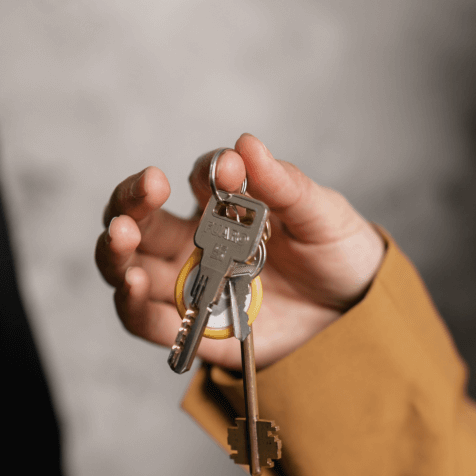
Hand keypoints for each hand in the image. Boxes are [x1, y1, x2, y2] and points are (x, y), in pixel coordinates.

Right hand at [95, 134, 385, 368]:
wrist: (358, 316)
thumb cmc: (338, 256)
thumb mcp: (322, 216)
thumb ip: (285, 186)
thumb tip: (247, 145)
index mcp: (229, 208)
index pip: (203, 179)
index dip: (210, 170)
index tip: (228, 169)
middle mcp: (199, 244)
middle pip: (144, 221)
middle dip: (131, 202)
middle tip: (145, 188)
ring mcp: (193, 286)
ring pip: (132, 267)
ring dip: (117, 252)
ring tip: (121, 237)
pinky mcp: (196, 330)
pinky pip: (149, 321)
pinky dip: (132, 305)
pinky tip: (130, 285)